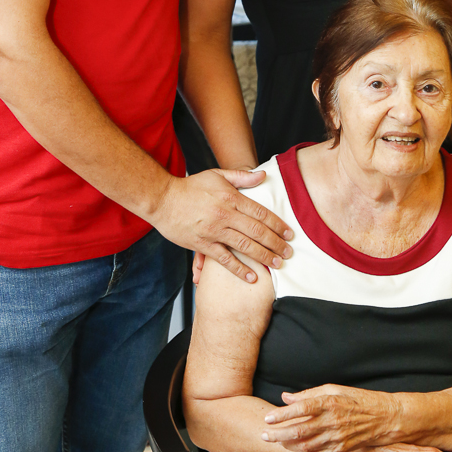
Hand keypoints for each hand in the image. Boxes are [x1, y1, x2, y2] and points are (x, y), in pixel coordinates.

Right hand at [148, 167, 292, 282]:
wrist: (162, 199)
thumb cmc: (190, 187)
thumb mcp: (217, 175)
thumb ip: (241, 177)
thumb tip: (263, 175)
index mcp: (230, 198)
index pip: (261, 213)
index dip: (278, 224)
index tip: (289, 234)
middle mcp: (225, 215)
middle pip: (257, 231)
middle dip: (276, 243)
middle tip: (289, 252)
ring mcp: (214, 231)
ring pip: (245, 246)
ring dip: (264, 256)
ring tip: (278, 263)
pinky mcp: (202, 244)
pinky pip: (224, 259)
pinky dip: (239, 269)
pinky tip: (252, 277)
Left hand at [260, 384, 399, 451]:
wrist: (383, 417)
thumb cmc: (357, 399)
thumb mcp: (334, 389)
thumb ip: (309, 394)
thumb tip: (286, 397)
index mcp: (330, 402)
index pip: (302, 409)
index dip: (283, 414)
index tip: (268, 417)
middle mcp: (332, 421)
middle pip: (300, 431)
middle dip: (279, 434)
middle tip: (263, 434)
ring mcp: (336, 437)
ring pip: (306, 446)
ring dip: (287, 447)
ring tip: (272, 444)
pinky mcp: (339, 449)